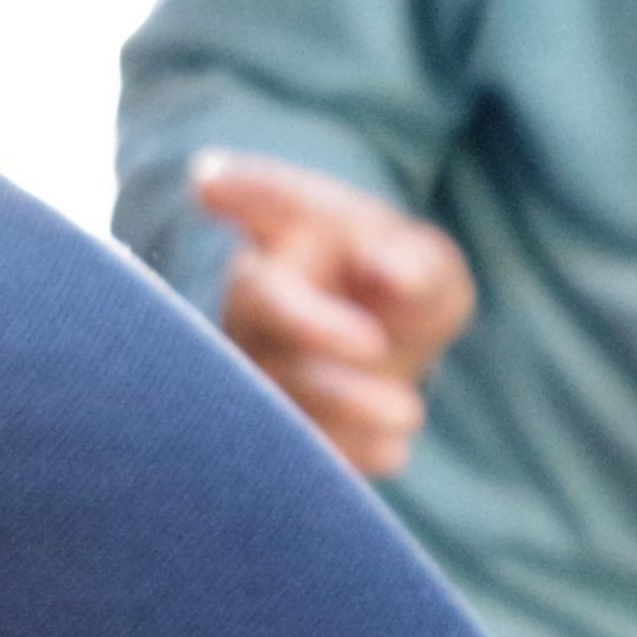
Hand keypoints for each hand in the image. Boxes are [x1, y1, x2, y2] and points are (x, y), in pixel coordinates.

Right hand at [190, 148, 474, 477]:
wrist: (381, 351)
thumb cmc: (398, 289)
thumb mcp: (427, 265)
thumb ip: (416, 263)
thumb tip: (389, 273)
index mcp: (289, 232)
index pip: (261, 198)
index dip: (235, 187)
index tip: (210, 182)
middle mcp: (251, 294)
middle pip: (257, 304)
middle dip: (312, 327)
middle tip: (377, 343)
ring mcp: (244, 360)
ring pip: (263, 382)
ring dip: (334, 405)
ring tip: (408, 414)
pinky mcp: (256, 424)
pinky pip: (276, 444)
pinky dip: (333, 453)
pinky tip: (390, 453)